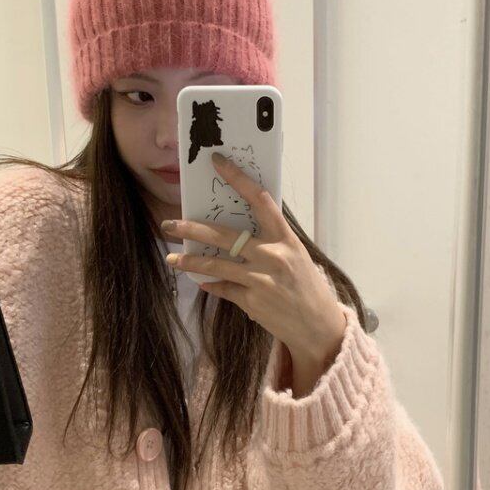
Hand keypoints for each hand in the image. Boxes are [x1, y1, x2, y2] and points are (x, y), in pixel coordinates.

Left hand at [161, 152, 345, 364]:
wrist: (318, 326)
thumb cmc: (306, 287)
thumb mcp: (295, 256)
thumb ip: (270, 241)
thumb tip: (236, 230)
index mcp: (286, 239)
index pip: (260, 200)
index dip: (238, 179)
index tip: (217, 162)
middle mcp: (273, 256)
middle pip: (225, 236)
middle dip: (193, 229)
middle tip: (171, 224)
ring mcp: (261, 280)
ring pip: (216, 265)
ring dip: (190, 262)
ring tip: (172, 259)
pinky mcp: (252, 302)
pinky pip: (223, 289)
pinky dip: (211, 285)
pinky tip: (200, 281)